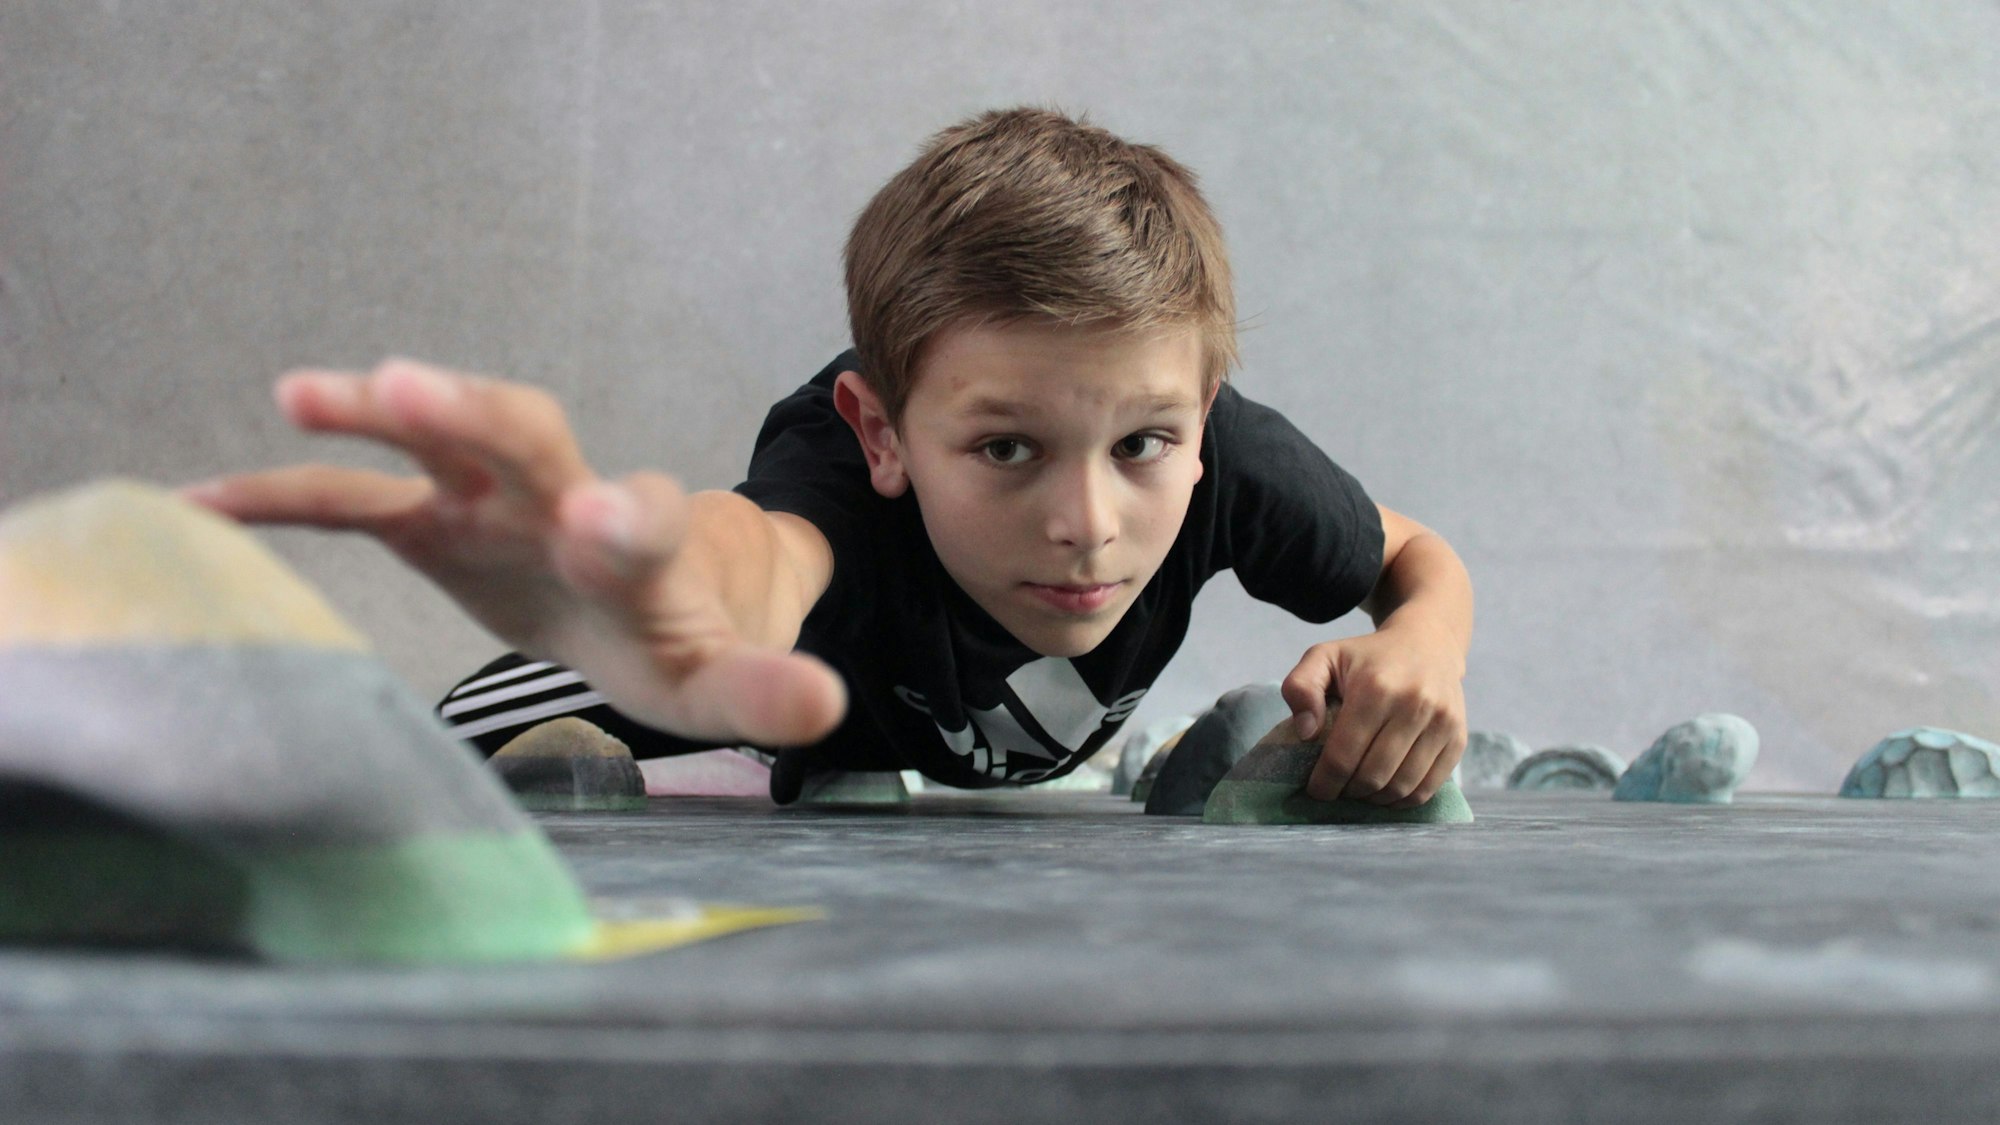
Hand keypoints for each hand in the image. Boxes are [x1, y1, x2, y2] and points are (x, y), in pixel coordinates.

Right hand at [182, 358, 845, 746]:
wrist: (653, 594)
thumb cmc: (687, 638)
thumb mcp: (726, 680)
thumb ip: (765, 690)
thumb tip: (826, 702)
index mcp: (652, 549)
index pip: (650, 523)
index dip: (629, 521)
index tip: (603, 520)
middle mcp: (570, 499)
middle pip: (533, 439)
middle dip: (480, 417)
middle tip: (413, 391)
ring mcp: (497, 500)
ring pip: (441, 441)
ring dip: (380, 416)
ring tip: (304, 396)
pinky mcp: (436, 520)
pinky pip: (355, 501)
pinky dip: (288, 495)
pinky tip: (202, 496)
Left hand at [1280, 621, 1466, 806]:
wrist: (1429, 644)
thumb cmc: (1368, 657)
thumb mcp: (1324, 657)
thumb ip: (1300, 688)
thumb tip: (1306, 733)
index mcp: (1375, 688)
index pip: (1343, 756)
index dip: (1325, 782)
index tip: (1316, 789)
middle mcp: (1414, 705)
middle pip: (1373, 776)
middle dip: (1348, 792)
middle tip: (1338, 789)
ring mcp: (1442, 723)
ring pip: (1401, 788)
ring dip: (1375, 799)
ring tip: (1360, 790)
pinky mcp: (1458, 739)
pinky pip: (1428, 788)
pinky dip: (1403, 799)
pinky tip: (1386, 790)